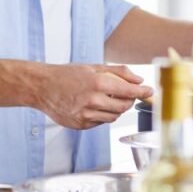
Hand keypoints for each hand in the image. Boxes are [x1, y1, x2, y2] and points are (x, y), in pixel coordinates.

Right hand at [32, 64, 153, 129]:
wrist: (42, 87)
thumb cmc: (67, 75)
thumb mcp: (93, 67)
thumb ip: (118, 72)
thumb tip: (139, 80)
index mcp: (97, 84)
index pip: (129, 91)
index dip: (143, 92)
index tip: (150, 91)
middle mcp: (92, 101)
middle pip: (124, 106)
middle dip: (130, 100)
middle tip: (128, 93)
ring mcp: (86, 115)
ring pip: (114, 116)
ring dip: (117, 108)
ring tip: (108, 98)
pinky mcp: (81, 125)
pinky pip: (101, 122)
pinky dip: (104, 114)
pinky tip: (95, 105)